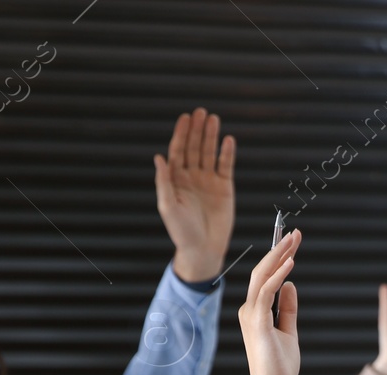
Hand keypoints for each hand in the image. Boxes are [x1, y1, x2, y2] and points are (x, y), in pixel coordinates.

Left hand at [156, 108, 235, 283]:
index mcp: (176, 179)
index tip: (185, 118)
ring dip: (211, 136)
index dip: (181, 134)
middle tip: (200, 112)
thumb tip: (158, 157)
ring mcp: (208, 180)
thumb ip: (164, 181)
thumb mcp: (167, 206)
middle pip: (194, 147)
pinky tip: (228, 141)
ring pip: (210, 153)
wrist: (203, 249)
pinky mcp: (224, 187)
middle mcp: (192, 176)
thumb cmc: (181, 231)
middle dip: (196, 130)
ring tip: (213, 119)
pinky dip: (227, 153)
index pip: (178, 151)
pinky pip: (226, 166)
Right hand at [237, 230, 301, 374]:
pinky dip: (278, 275)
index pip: (266, 277)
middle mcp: (249, 309)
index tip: (293, 241)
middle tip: (296, 233)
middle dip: (279, 249)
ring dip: (279, 255)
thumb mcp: (288, 331)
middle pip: (262, 270)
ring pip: (262, 275)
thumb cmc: (280, 367)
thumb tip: (290, 285)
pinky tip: (291, 263)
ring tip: (294, 240)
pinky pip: (266, 291)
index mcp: (255, 311)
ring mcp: (251, 315)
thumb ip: (287, 308)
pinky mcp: (257, 321)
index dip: (279, 257)